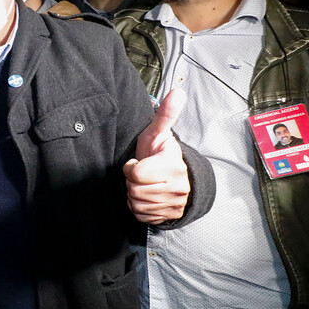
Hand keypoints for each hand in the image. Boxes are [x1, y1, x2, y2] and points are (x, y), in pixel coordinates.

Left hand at [123, 88, 190, 224]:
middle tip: (141, 173)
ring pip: (136, 204)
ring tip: (144, 184)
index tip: (138, 162)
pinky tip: (146, 196)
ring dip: (134, 194)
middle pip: (134, 190)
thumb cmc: (161, 153)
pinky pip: (141, 216)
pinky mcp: (168, 217)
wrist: (178, 179)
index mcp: (172, 166)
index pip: (135, 174)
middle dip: (132, 181)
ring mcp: (174, 205)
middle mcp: (177, 188)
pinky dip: (138, 208)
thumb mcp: (159, 133)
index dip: (131, 167)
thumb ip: (165, 114)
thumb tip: (177, 92)